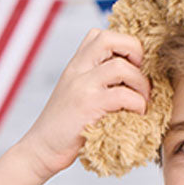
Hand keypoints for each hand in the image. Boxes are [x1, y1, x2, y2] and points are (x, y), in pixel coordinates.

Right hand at [18, 28, 149, 180]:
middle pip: (109, 38)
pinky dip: (138, 104)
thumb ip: (98, 79)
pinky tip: (136, 113)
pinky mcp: (87, 106)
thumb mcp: (78, 93)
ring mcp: (81, 87)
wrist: (41, 150)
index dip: (125, 45)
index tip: (134, 67)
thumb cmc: (66, 126)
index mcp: (76, 65)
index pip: (101, 35)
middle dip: (136, 52)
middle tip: (140, 77)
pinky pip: (122, 95)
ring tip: (142, 100)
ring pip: (121, 67)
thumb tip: (135, 74)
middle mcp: (77, 70)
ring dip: (141, 84)